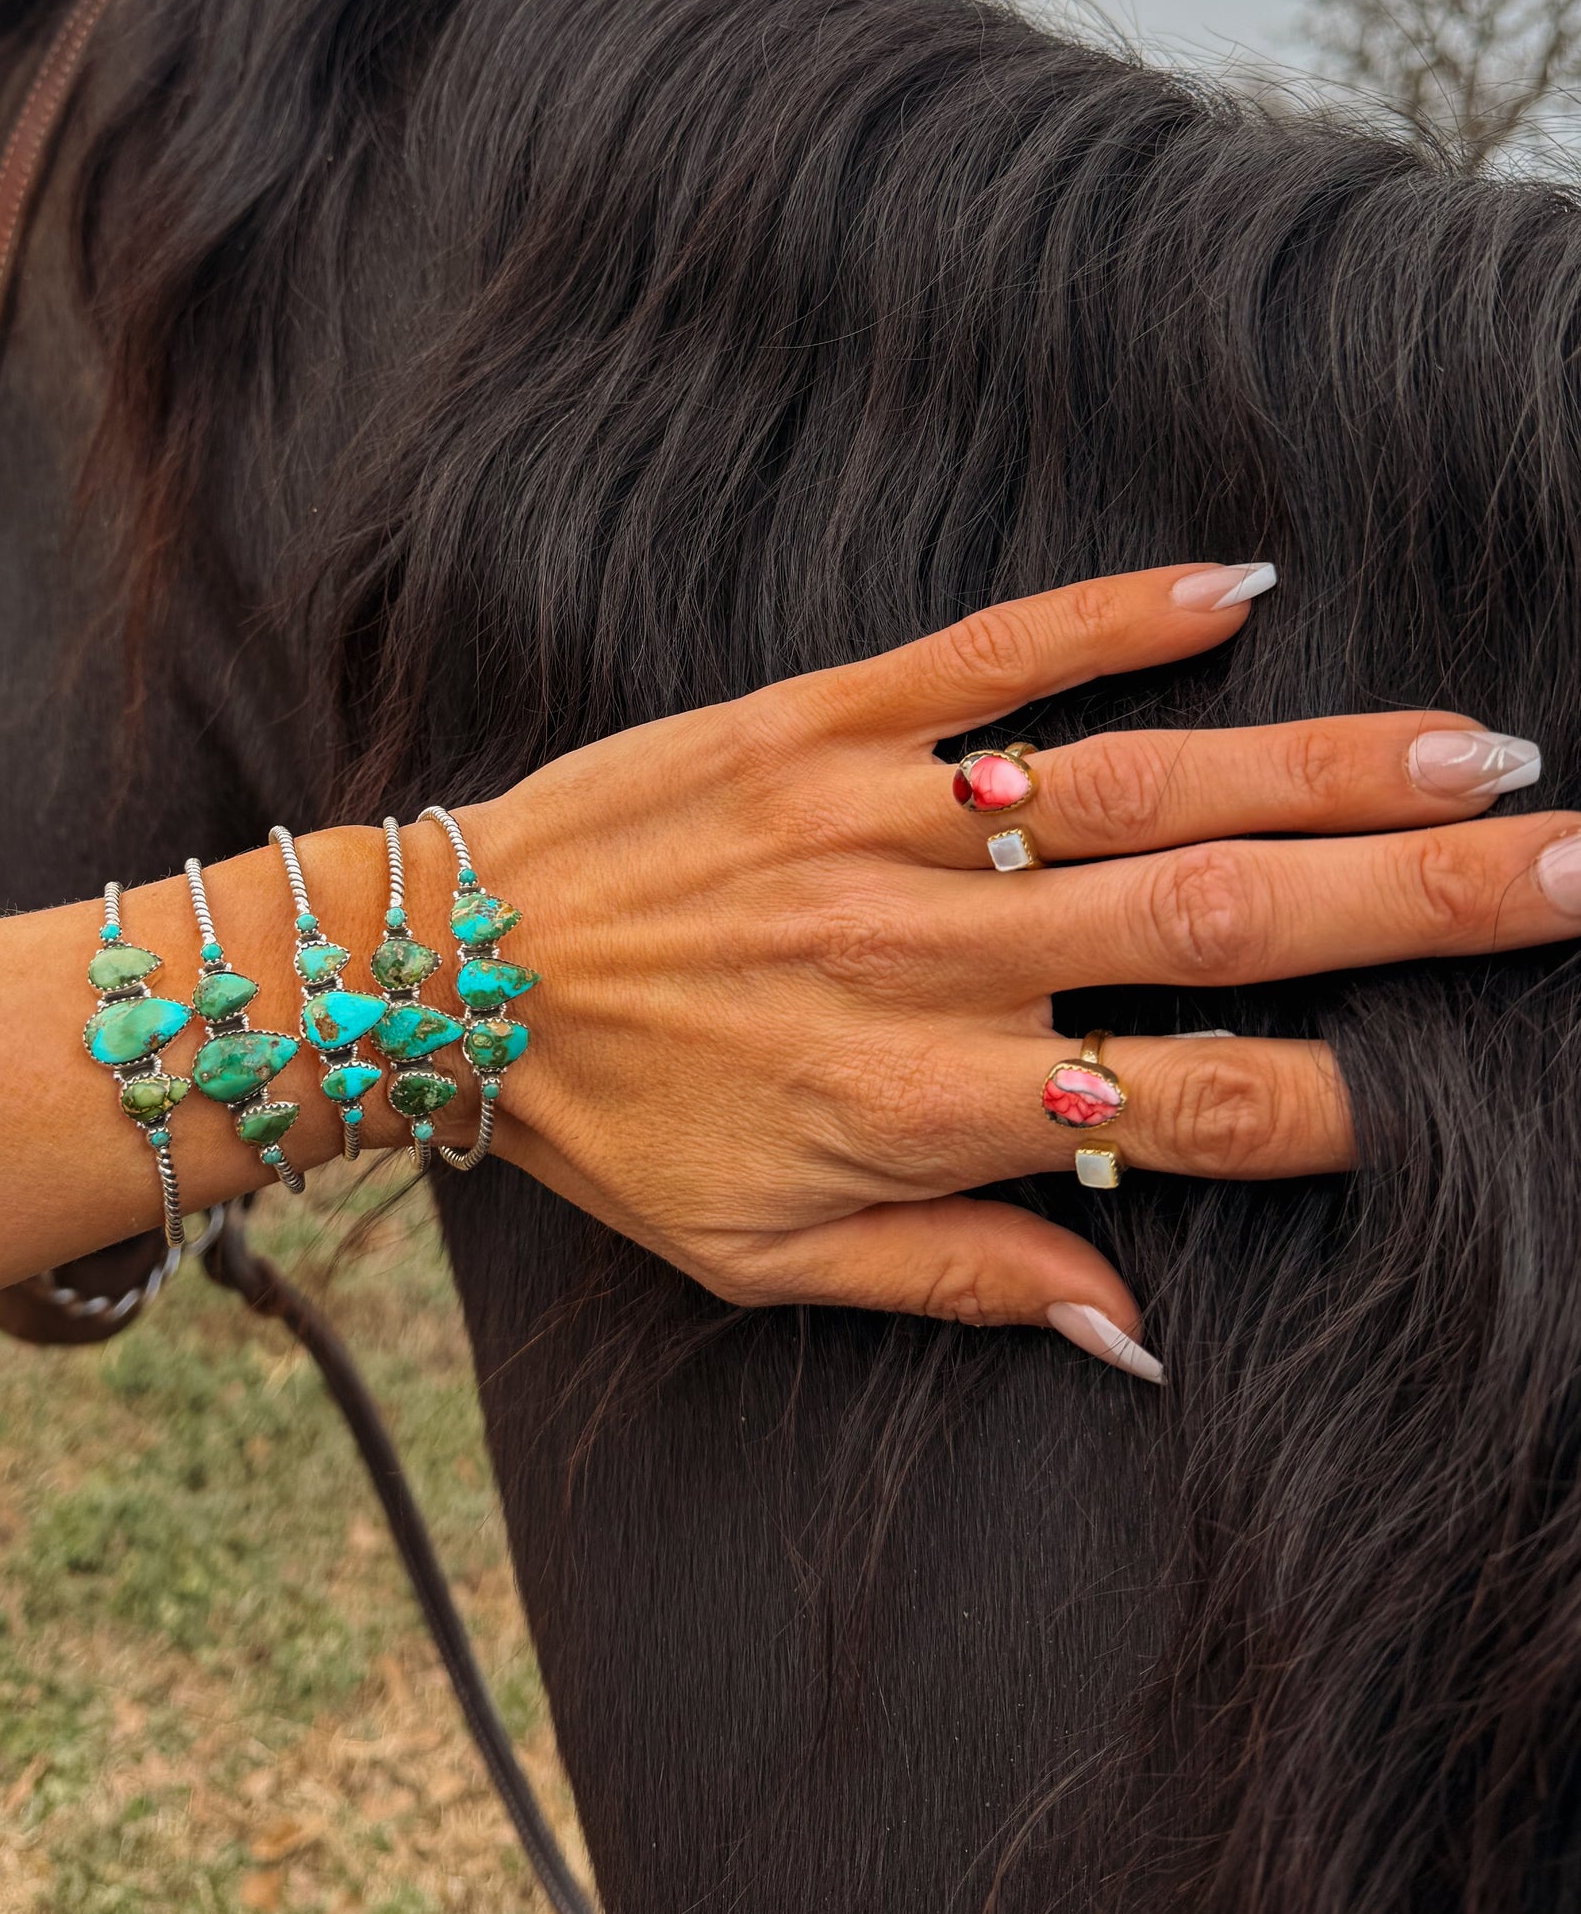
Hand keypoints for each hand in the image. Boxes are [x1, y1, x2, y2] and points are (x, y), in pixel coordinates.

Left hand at [472, 563, 1572, 1380]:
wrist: (445, 974)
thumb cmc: (617, 1127)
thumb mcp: (767, 1259)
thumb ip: (960, 1279)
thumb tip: (1136, 1326)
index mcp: (932, 1102)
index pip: (1192, 1111)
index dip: (1342, 1102)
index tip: (1460, 1086)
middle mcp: (933, 955)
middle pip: (1218, 922)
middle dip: (1417, 902)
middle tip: (1571, 864)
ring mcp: (882, 819)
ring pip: (1140, 781)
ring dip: (1324, 764)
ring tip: (1477, 755)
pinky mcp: (818, 718)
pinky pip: (987, 651)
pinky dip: (1113, 615)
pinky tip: (1241, 586)